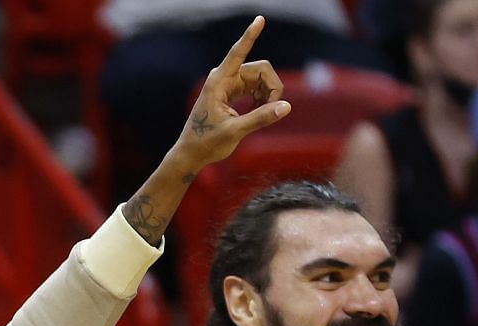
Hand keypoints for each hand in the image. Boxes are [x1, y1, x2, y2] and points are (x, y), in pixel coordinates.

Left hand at [167, 16, 288, 172]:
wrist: (191, 154)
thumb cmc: (206, 143)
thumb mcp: (235, 131)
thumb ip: (260, 117)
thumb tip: (286, 106)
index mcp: (218, 82)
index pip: (238, 53)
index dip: (250, 35)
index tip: (260, 18)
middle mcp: (223, 78)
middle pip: (261, 70)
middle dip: (272, 88)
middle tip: (271, 110)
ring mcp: (228, 84)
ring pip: (261, 79)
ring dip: (268, 95)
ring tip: (260, 114)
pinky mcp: (232, 91)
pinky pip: (256, 86)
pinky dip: (262, 99)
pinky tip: (257, 112)